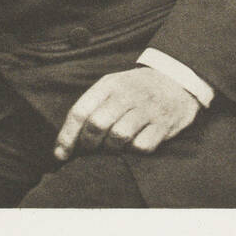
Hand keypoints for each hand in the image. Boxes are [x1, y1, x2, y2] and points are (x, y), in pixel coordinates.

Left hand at [53, 67, 200, 161]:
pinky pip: (142, 146)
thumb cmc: (135, 89)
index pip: (80, 111)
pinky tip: (134, 145)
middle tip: (91, 150)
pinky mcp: (163, 124)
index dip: (67, 136)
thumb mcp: (112, 86)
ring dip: (112, 149)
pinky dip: (134, 151)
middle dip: (88, 144)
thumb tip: (68, 140)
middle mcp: (126, 94)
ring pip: (118, 136)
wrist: (176, 80)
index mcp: (108, 84)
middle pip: (97, 124)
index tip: (60, 155)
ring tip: (113, 147)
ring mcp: (146, 109)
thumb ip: (92, 106)